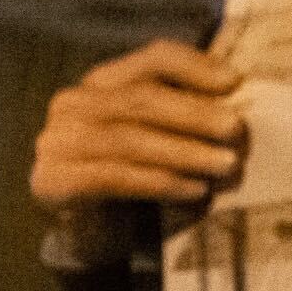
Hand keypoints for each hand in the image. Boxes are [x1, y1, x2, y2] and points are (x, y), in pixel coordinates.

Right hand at [28, 42, 244, 217]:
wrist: (91, 231)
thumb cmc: (139, 174)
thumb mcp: (166, 135)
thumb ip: (189, 111)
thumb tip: (238, 94)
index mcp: (103, 82)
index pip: (152, 59)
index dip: (194, 66)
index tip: (235, 82)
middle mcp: (73, 103)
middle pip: (140, 98)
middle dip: (195, 114)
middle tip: (237, 130)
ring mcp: (57, 141)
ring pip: (129, 139)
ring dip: (185, 152)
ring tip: (226, 164)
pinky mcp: (52, 180)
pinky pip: (114, 176)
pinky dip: (160, 182)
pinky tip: (195, 190)